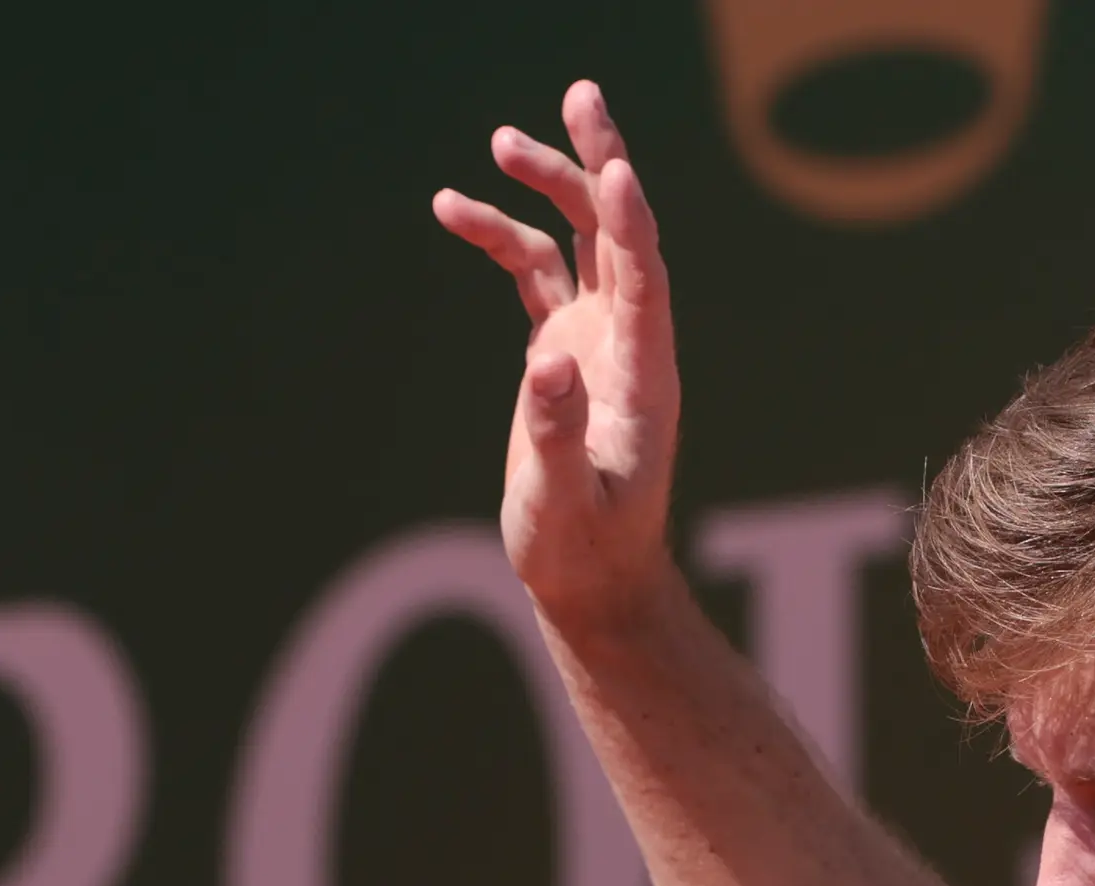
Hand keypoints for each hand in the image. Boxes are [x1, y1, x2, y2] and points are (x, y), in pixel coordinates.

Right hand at [432, 82, 680, 632]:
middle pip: (620, 235)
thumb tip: (548, 368)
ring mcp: (595, 342)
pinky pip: (535, 274)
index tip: (616, 169)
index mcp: (644, 376)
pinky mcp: (562, 352)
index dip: (633, 224)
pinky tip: (449, 207)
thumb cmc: (584, 551)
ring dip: (545, 187)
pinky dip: (500, 236)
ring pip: (577, 241)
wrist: (590, 579)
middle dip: (601, 165)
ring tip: (496, 144)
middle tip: (581, 97)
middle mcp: (627, 345)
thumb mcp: (566, 503)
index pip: (645, 280)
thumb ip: (557, 437)